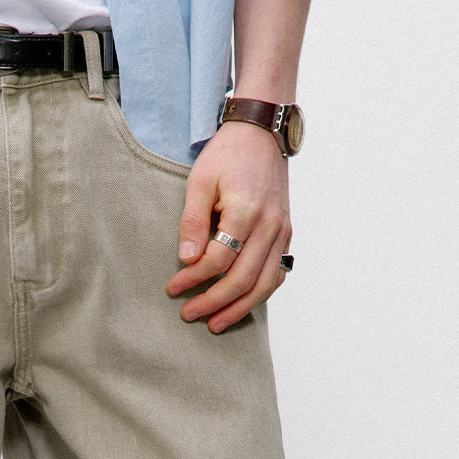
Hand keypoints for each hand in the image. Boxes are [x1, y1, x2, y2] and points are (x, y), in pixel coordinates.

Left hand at [167, 121, 290, 332]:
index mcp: (246, 210)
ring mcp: (282, 232)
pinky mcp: (285, 235)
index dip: (194, 278)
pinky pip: (277, 275)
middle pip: (243, 278)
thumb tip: (187, 259)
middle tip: (189, 314)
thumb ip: (193, 221)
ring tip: (215, 323)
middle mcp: (270, 225)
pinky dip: (259, 295)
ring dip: (239, 308)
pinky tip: (240, 306)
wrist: (261, 135)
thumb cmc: (227, 156)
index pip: (219, 258)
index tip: (173, 287)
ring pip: (264, 284)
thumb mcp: (199, 181)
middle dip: (214, 302)